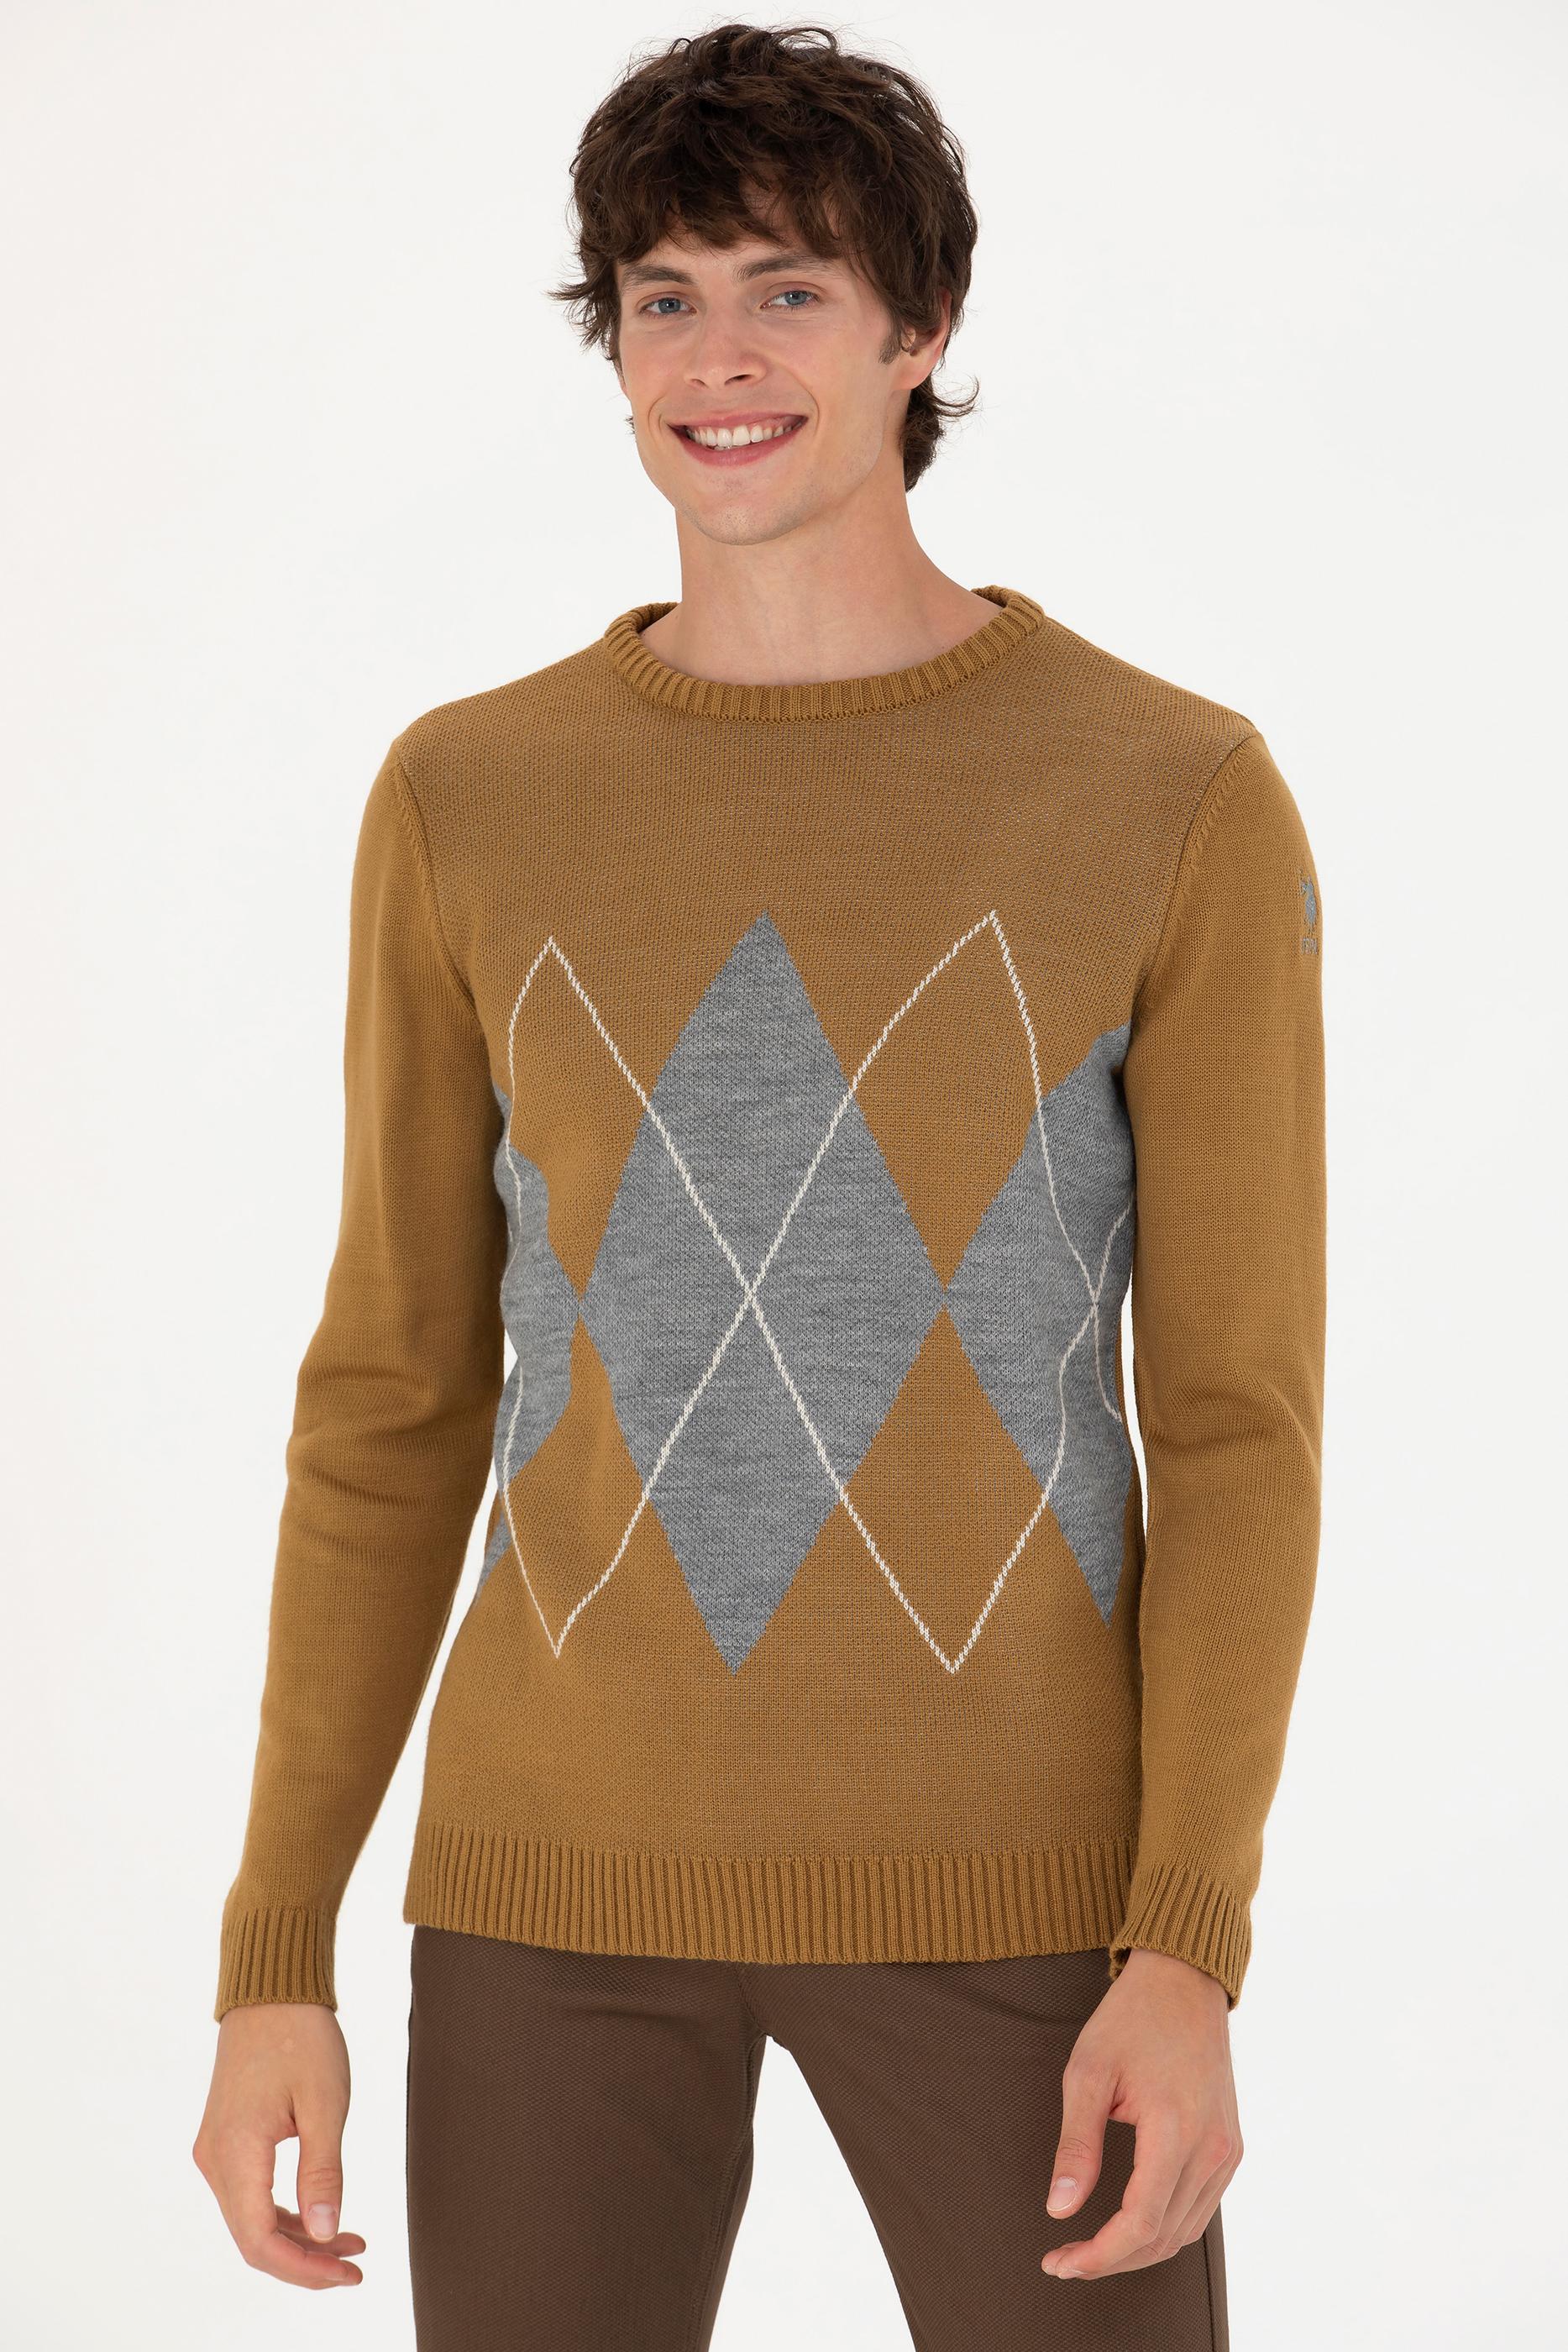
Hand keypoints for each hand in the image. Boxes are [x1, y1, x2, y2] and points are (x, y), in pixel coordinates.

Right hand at [193, 2002, 364, 2288]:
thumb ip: (323, 2171)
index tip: (349, 2273)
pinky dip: (284, 2213)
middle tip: (355, 2266)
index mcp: (236, 2151)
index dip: (304, 2269)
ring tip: (351, 2244)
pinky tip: (321, 2216)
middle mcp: (214, 2159)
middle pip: (253, 2238)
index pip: (259, 2240)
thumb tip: (326, 2234)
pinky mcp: (225, 2141)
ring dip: (298, 2239)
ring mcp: (215, 2150)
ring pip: (251, 2220)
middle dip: (305, 2261)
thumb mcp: (325, 2102)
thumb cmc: (302, 2037)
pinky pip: (250, 2195)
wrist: (271, 1991)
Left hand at [1041, 1947, 1240, 2280]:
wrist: (1183, 1980)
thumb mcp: (1088, 2073)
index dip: (1099, 2255)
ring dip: (1137, 2249)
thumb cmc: (1130, 2019)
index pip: (1141, 2224)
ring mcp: (1228, 2150)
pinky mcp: (1231, 2146)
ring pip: (1185, 2231)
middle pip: (1163, 2237)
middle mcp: (1213, 2148)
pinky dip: (1163, 2227)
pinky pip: (1200, 2208)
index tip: (1058, 2261)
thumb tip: (1059, 2211)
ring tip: (1089, 2247)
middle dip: (1111, 2259)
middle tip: (1063, 2260)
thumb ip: (1077, 2145)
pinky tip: (1128, 2223)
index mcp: (1176, 2130)